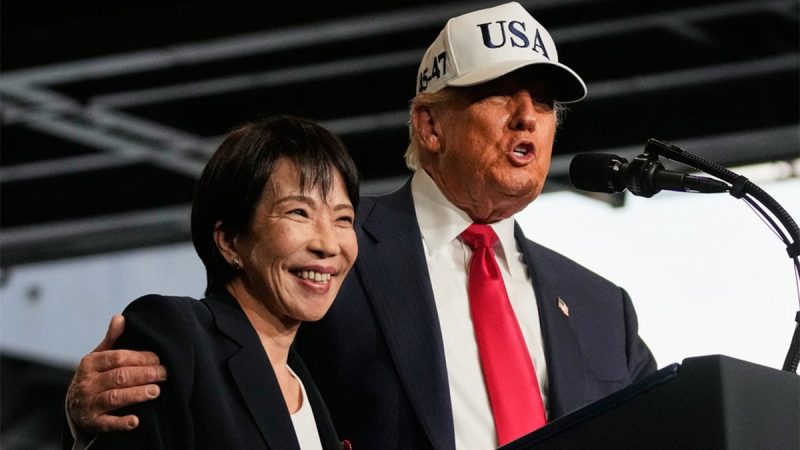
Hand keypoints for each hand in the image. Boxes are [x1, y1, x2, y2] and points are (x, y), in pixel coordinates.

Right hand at [67, 314, 166, 433]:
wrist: (75, 405)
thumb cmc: (95, 376)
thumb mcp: (98, 356)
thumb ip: (111, 339)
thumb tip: (120, 317)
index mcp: (90, 363)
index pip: (118, 358)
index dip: (141, 358)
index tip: (160, 358)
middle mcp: (87, 383)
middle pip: (120, 377)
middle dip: (145, 374)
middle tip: (165, 373)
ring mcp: (89, 404)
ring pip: (115, 398)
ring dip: (137, 394)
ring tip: (156, 391)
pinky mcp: (92, 423)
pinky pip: (107, 423)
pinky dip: (121, 423)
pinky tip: (136, 421)